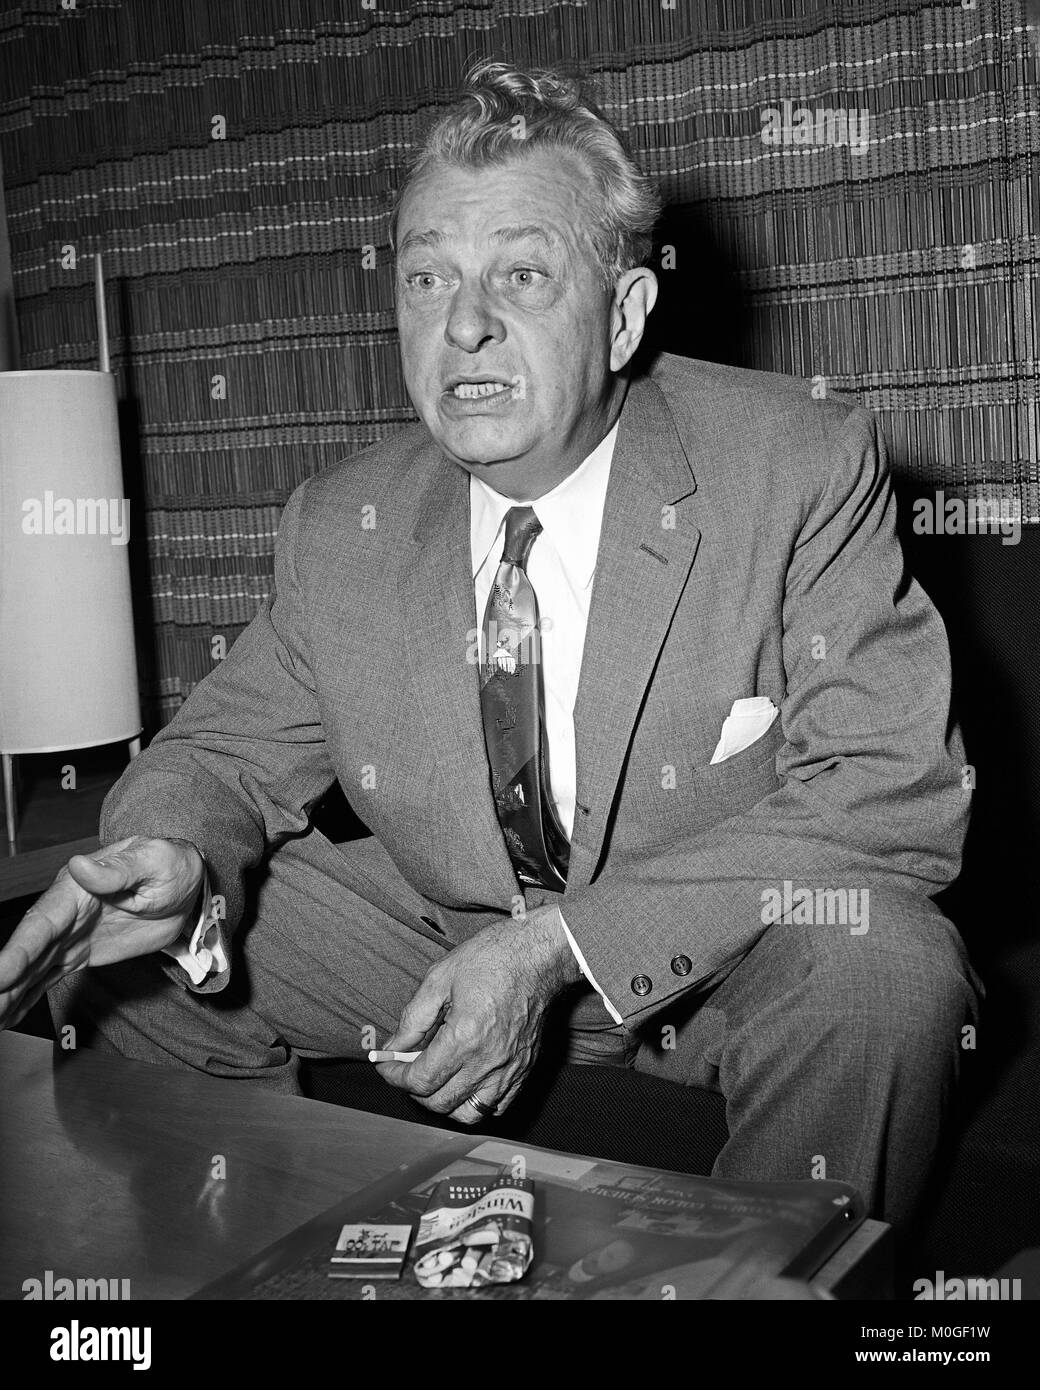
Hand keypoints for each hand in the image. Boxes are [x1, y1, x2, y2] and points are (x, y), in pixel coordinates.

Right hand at [0, 836, 204, 1031]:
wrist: (184, 883)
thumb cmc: (167, 864)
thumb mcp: (151, 861)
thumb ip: (117, 869)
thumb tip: (81, 865)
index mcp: (76, 890)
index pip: (42, 923)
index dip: (18, 950)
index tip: (0, 976)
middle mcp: (64, 915)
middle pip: (27, 952)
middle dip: (4, 981)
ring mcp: (69, 937)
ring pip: (31, 970)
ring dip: (9, 994)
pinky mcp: (79, 954)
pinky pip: (48, 977)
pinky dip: (26, 997)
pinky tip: (7, 1014)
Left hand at [375, 905, 580, 1123]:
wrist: (539, 955)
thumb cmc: (493, 958)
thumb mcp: (440, 977)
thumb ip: (413, 1018)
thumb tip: (394, 1045)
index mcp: (464, 1036)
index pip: (420, 1079)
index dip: (395, 1076)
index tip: (387, 1065)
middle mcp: (488, 1060)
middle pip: (440, 1102)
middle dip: (413, 1090)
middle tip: (407, 1067)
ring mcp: (509, 1069)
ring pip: (468, 1113)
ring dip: (444, 1102)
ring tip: (436, 1078)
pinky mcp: (524, 1069)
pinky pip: (497, 1106)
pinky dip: (475, 1103)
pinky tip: (465, 1081)